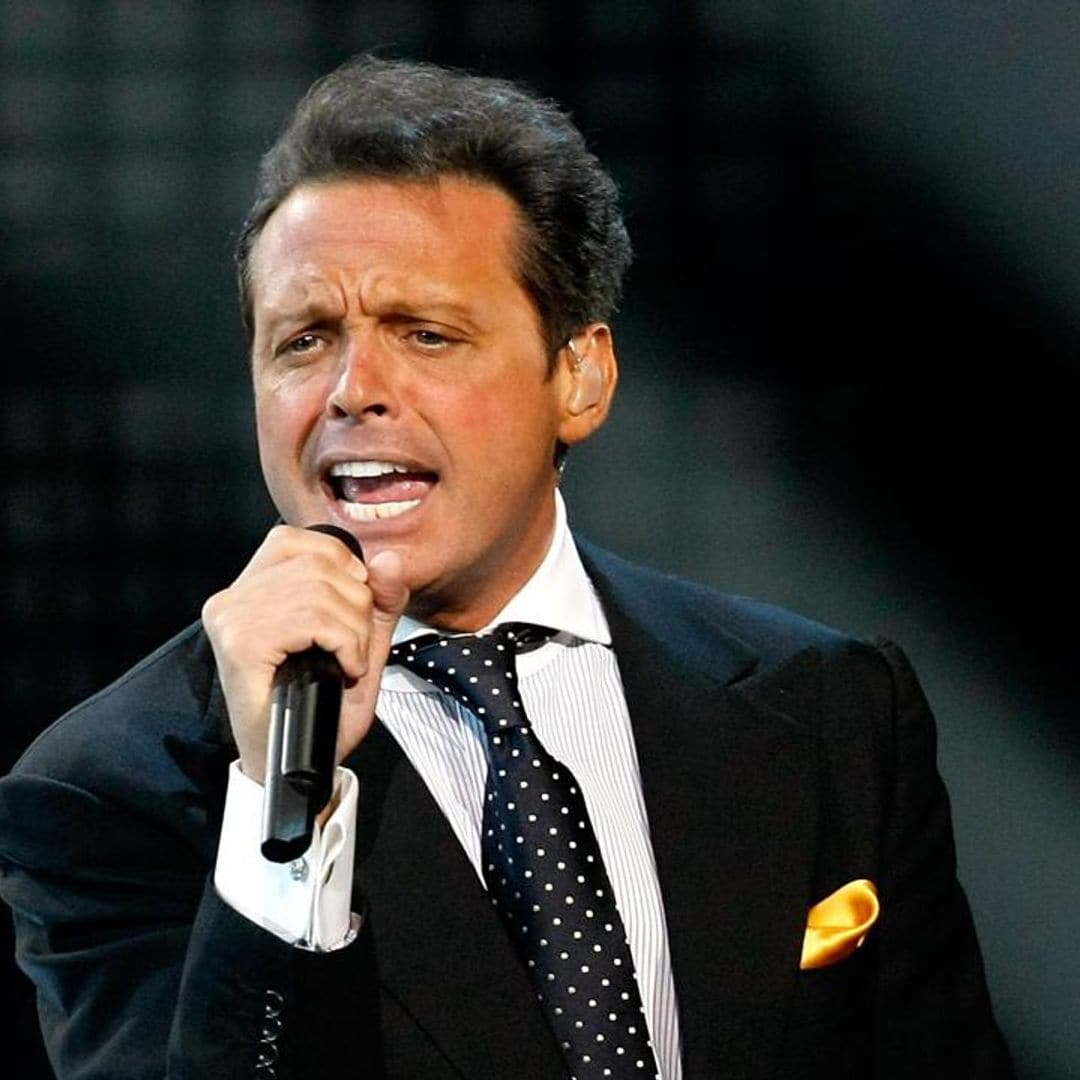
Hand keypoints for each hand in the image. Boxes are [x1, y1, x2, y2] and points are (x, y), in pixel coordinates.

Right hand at [201, 525, 408, 782]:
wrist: (295, 767)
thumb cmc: (320, 708)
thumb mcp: (362, 645)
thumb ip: (379, 602)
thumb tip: (389, 558)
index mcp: (251, 589)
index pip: (298, 541)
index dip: (341, 567)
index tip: (353, 609)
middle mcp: (232, 598)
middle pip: (319, 565)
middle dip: (358, 606)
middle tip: (355, 648)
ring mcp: (231, 618)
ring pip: (320, 591)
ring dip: (354, 631)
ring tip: (349, 661)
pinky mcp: (240, 644)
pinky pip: (312, 619)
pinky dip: (345, 643)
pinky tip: (343, 669)